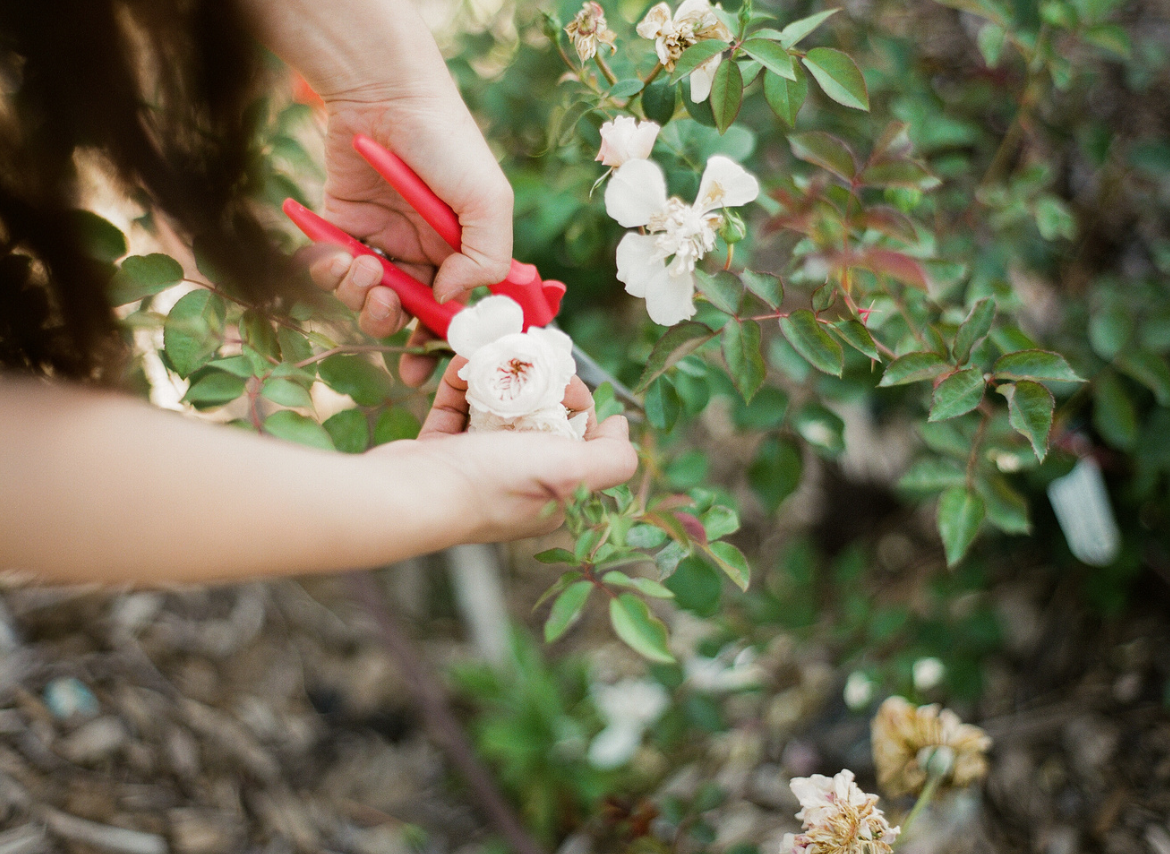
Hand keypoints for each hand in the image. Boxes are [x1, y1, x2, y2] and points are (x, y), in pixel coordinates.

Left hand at [301, 63, 512, 385]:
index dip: (440, 342)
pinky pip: (331, 271)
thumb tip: (449, 299)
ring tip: (366, 268)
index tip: (426, 362)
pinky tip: (342, 257)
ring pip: (365, 299)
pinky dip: (332, 273)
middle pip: (405, 315)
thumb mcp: (488, 200)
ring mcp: (380, 242)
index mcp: (461, 252)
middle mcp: (421, 253)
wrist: (385, 95)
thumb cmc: (447, 143)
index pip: (452, 311)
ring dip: (362, 296)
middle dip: (393, 324)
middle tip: (388, 311)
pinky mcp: (340, 228)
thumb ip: (486, 257)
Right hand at [371, 357, 638, 541]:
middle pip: (537, 417)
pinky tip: (462, 364)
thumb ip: (613, 458)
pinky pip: (456, 409)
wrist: (413, 495)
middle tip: (526, 355)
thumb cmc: (496, 483)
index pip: (578, 437)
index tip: (562, 379)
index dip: (576, 401)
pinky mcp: (440, 453)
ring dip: (496, 375)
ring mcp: (478, 467)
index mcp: (554, 490)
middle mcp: (520, 480)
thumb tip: (622, 428)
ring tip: (491, 351)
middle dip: (534, 381)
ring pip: (496, 409)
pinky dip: (460, 383)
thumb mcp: (572, 473)